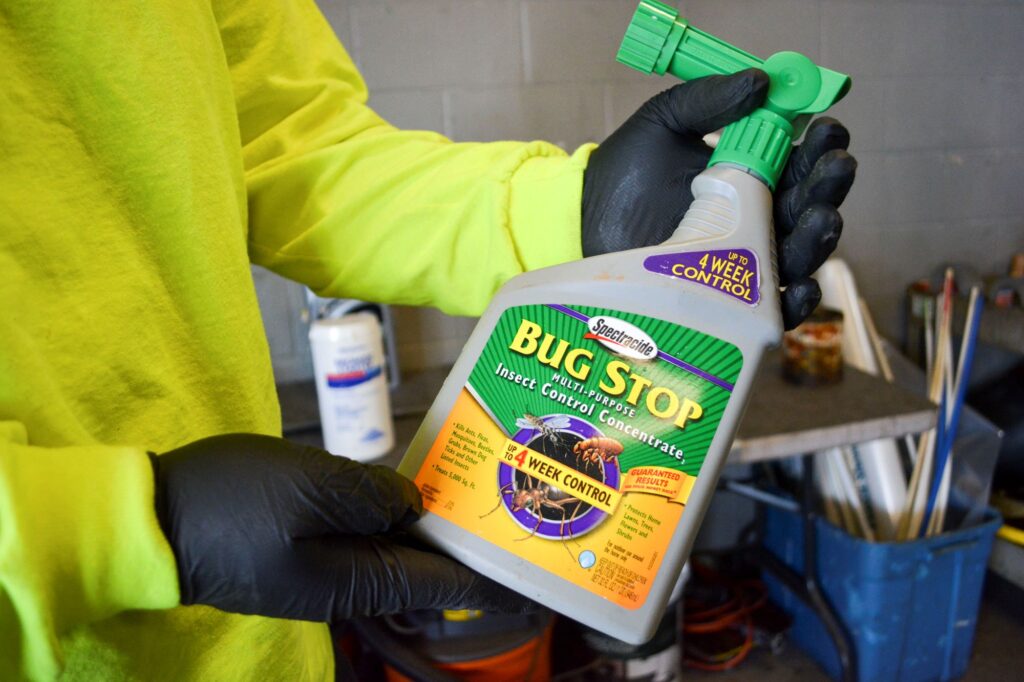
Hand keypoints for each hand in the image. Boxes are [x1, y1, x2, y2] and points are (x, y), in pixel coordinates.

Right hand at [151, 434, 531, 620]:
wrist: (152, 521)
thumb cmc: (228, 502)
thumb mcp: (307, 486)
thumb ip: (370, 495)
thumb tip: (412, 504)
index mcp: (356, 579)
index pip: (442, 585)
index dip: (491, 583)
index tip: (535, 583)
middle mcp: (347, 583)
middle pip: (425, 572)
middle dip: (468, 549)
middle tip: (514, 517)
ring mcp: (324, 568)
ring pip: (395, 552)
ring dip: (432, 529)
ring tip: (470, 497)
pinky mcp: (304, 549)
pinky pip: (364, 536)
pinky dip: (393, 517)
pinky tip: (405, 493)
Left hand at [581, 69, 856, 328]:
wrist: (580, 227)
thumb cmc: (622, 177)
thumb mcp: (661, 124)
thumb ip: (705, 102)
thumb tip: (760, 81)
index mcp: (748, 175)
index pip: (799, 161)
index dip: (820, 146)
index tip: (829, 129)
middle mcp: (754, 219)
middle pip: (807, 206)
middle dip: (827, 187)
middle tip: (836, 169)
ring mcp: (741, 263)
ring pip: (797, 256)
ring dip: (818, 239)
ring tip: (822, 218)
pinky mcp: (725, 303)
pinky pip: (771, 309)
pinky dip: (794, 301)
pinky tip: (800, 286)